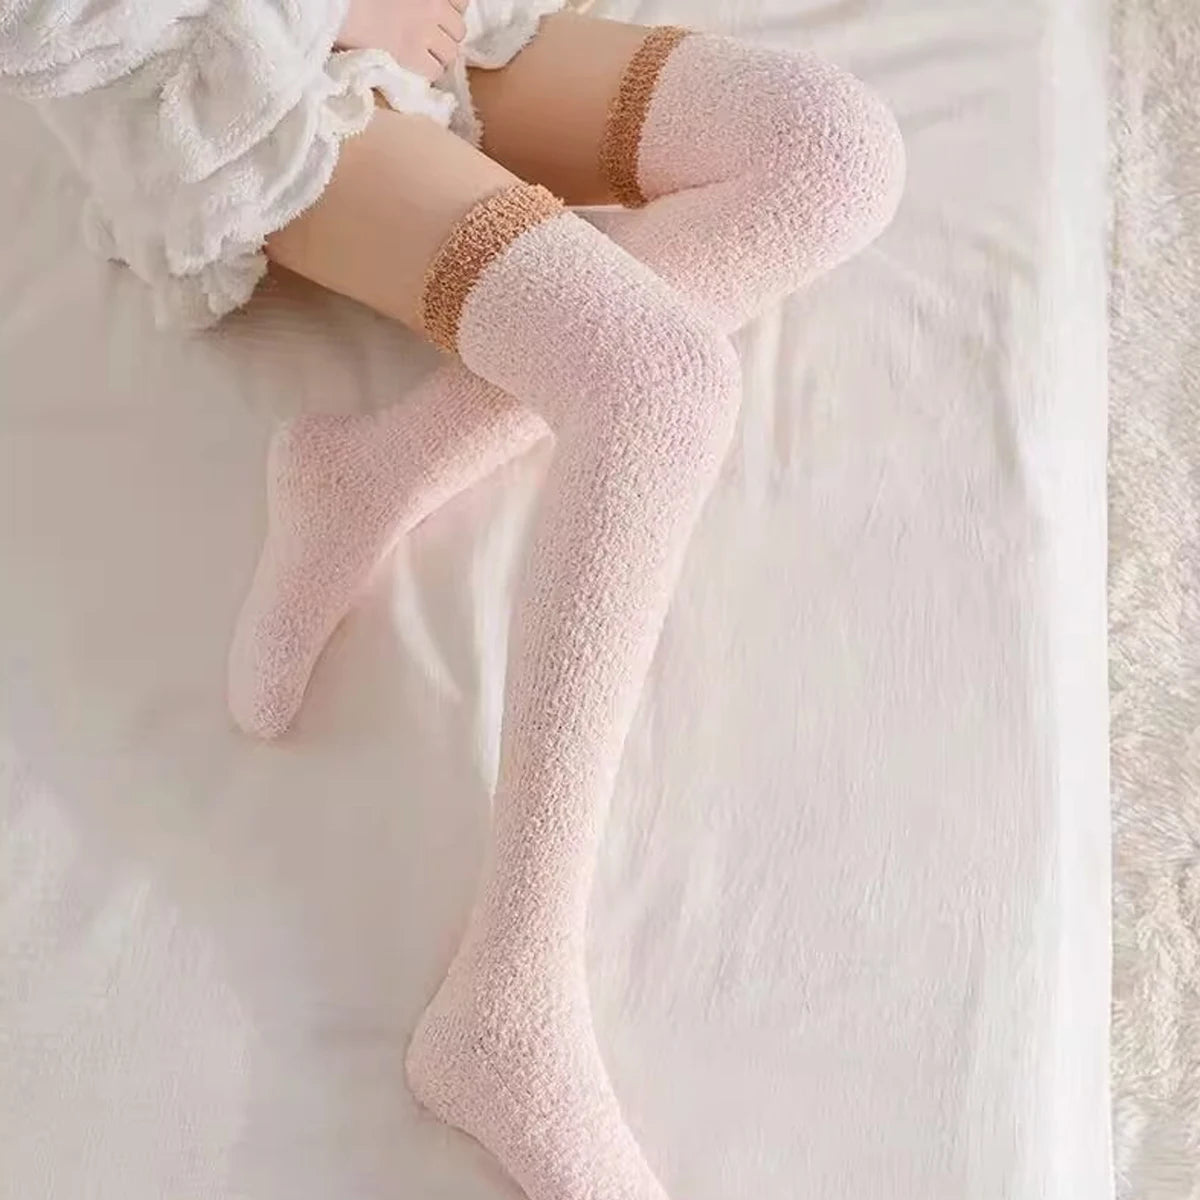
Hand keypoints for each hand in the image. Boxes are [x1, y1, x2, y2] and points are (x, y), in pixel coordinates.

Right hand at [338, 0, 468, 80]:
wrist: (339, 5)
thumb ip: (417, 1)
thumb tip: (431, 9)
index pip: (461, 2)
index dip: (453, 12)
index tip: (442, 17)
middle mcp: (432, 6)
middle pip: (459, 30)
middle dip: (447, 36)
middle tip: (431, 40)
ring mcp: (423, 31)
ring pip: (451, 53)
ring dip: (440, 56)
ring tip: (424, 55)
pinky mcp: (411, 54)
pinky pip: (435, 71)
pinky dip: (428, 71)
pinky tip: (416, 66)